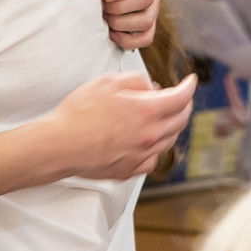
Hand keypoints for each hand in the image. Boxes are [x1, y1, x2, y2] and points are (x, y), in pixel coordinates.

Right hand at [44, 72, 195, 179]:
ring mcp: (141, 155)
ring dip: (171, 127)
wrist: (60, 145)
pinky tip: (146, 143)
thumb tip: (151, 86)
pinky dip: (155, 149)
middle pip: (180, 120)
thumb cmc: (78, 114)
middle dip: (184, 106)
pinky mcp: (130, 170)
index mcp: (146, 111)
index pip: (181, 98)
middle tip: (180, 99)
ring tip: (162, 119)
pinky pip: (152, 160)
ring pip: (169, 141)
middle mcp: (150, 135)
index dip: (189, 87)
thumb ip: (135, 80)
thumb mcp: (105, 83)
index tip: (190, 82)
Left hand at [84, 0, 160, 48]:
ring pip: (147, 20)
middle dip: (118, 8)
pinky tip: (113, 33)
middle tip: (100, 6)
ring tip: (105, 18)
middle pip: (145, 1)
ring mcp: (153, 1)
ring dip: (122, 24)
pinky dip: (130, 40)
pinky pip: (146, 35)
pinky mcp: (148, 15)